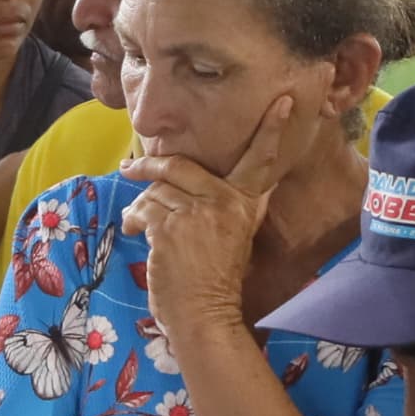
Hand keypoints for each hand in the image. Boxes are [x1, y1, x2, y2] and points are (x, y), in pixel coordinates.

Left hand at [120, 92, 299, 338]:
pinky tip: (134, 230)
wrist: (203, 314)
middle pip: (180, 164)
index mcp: (244, 203)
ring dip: (141, 206)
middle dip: (149, 163)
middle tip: (131, 166)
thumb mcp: (234, 238)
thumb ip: (232, 208)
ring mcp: (196, 212)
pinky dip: (135, 219)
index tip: (283, 101)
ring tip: (139, 222)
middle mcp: (223, 202)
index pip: (260, 160)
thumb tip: (224, 186)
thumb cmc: (215, 281)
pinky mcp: (169, 226)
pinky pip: (144, 208)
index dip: (272, 130)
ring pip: (156, 191)